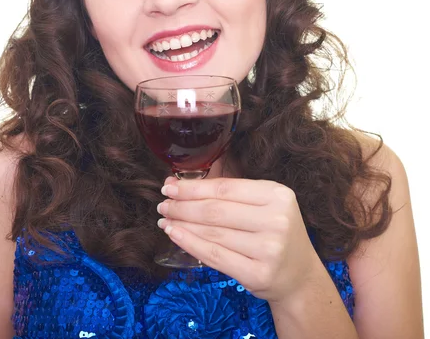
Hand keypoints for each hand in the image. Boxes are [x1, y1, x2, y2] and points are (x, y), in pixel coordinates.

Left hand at [157, 176, 320, 303]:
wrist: (299, 277)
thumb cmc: (274, 233)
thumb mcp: (265, 204)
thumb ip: (231, 194)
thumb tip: (180, 185)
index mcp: (277, 195)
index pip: (226, 188)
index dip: (193, 187)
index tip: (170, 186)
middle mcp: (276, 220)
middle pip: (216, 210)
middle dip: (183, 206)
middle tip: (163, 204)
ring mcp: (269, 249)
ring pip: (213, 233)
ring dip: (182, 224)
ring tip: (165, 219)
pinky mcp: (258, 275)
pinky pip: (214, 256)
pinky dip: (190, 244)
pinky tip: (176, 235)